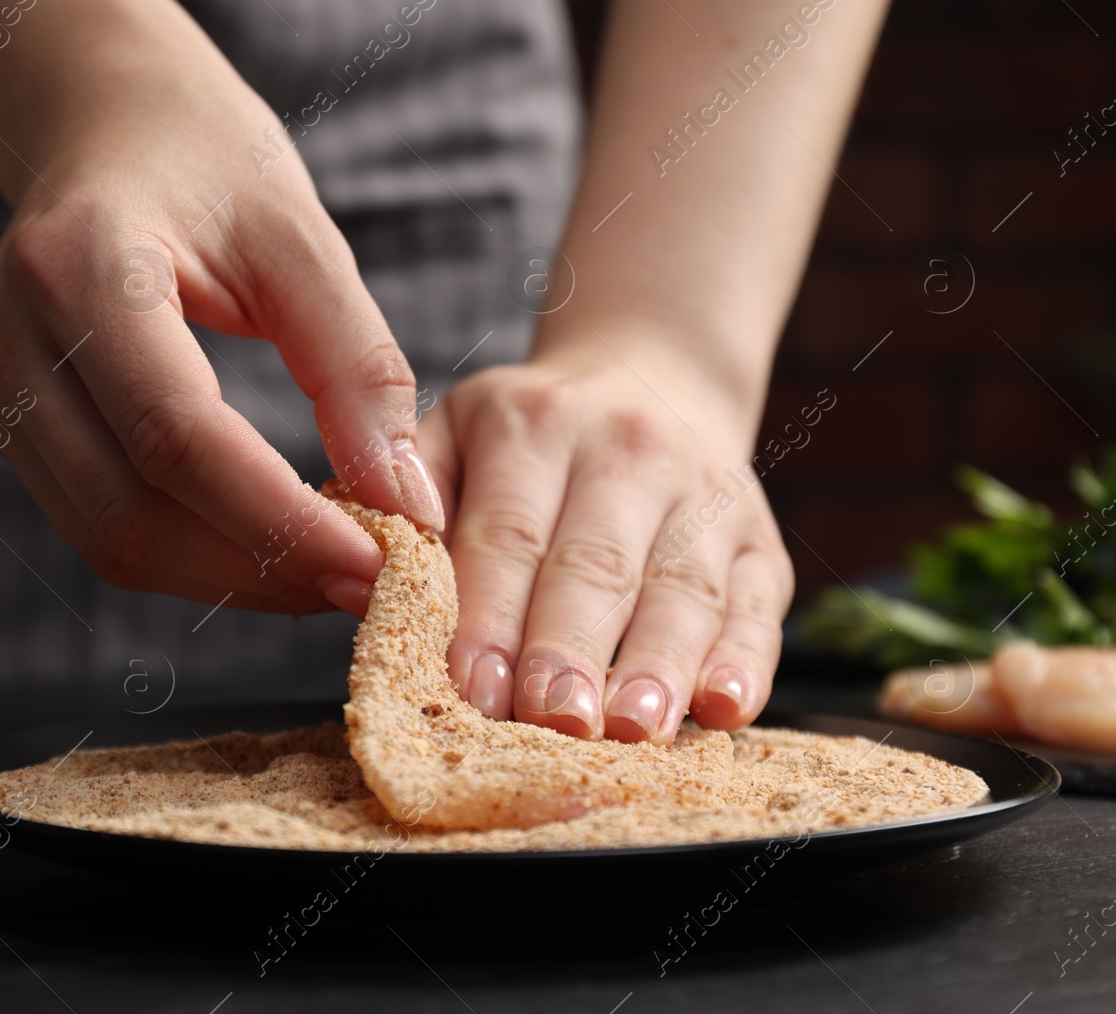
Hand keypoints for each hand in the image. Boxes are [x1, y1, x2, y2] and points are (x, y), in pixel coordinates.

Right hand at [0, 0, 441, 616]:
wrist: (103, 121)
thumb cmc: (209, 161)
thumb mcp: (301, 239)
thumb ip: (355, 370)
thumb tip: (406, 509)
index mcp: (80, 265)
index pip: (176, 435)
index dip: (280, 523)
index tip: (380, 565)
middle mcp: (9, 333)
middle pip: (129, 513)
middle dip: (260, 568)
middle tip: (369, 583)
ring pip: (107, 538)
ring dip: (227, 576)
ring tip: (328, 567)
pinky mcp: (1, 415)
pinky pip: (96, 519)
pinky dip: (189, 550)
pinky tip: (267, 540)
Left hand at [416, 343, 793, 741]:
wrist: (648, 384)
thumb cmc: (521, 446)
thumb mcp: (448, 440)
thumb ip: (397, 508)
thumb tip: (354, 584)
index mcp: (529, 424)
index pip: (505, 532)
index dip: (490, 615)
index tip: (474, 689)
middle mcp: (625, 447)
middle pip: (595, 564)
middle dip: (571, 649)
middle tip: (552, 723)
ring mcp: (704, 492)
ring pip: (682, 587)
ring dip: (659, 665)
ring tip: (634, 730)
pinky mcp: (761, 539)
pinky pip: (758, 603)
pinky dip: (745, 659)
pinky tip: (724, 709)